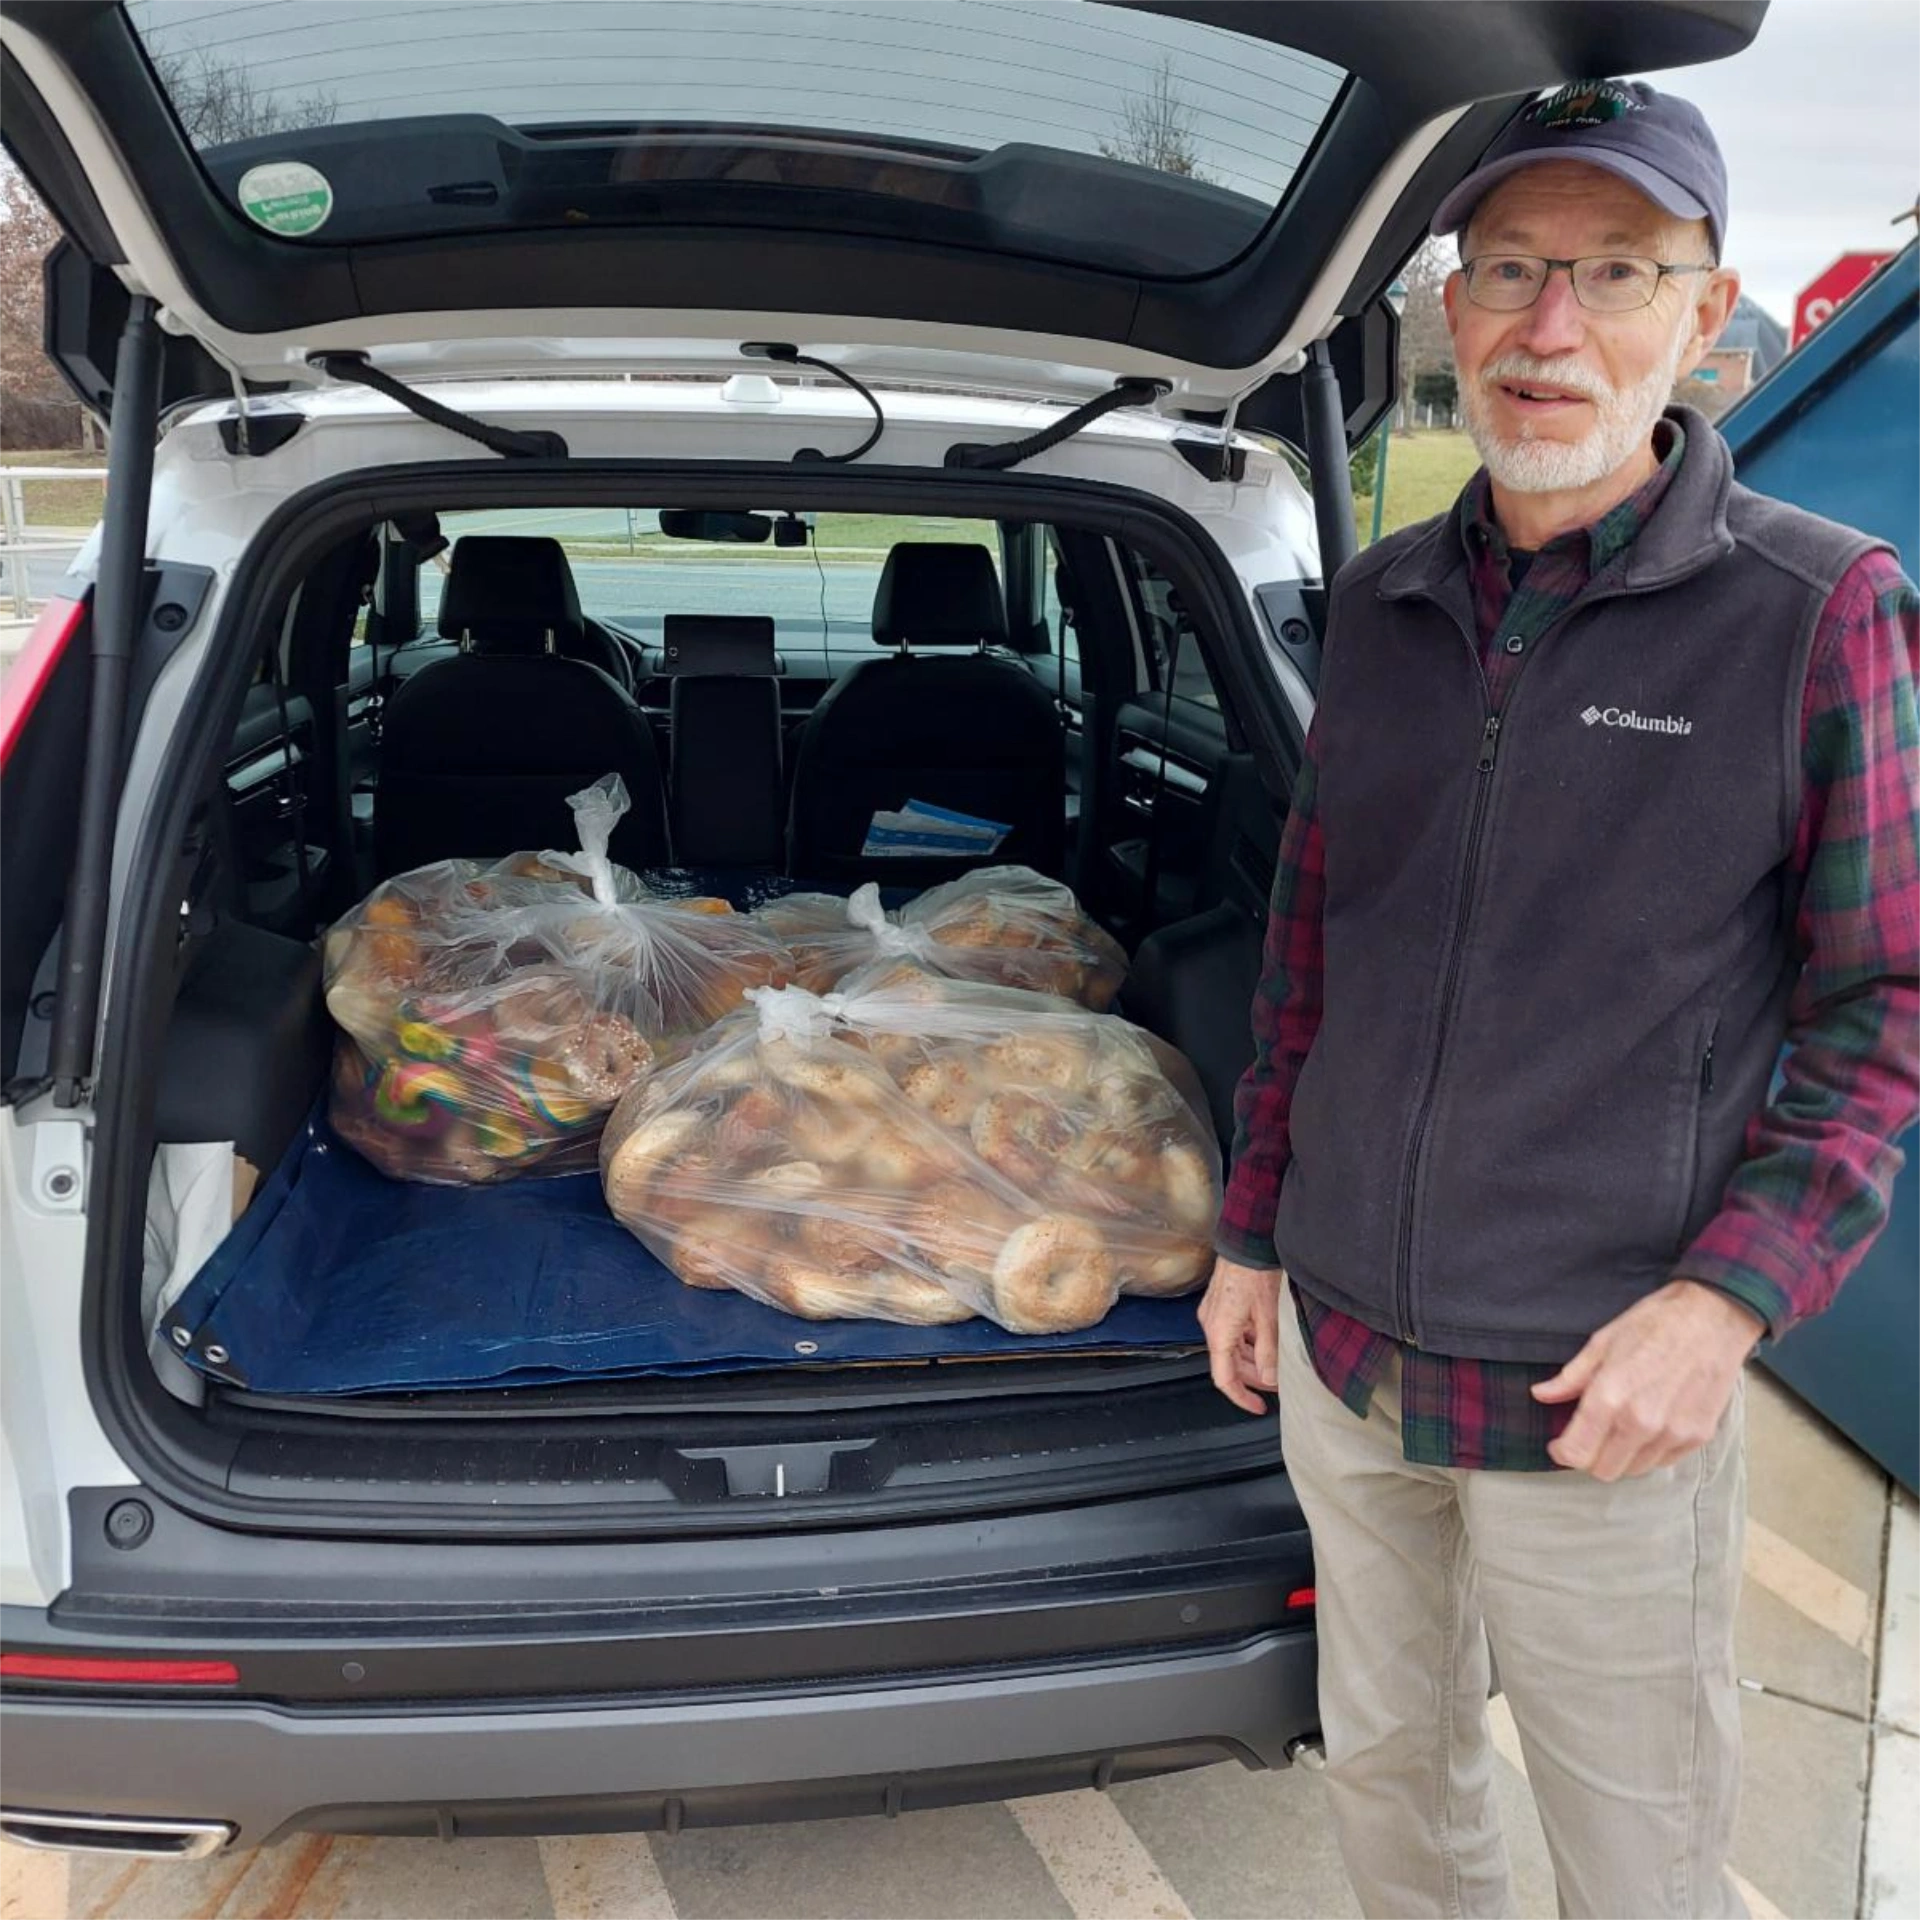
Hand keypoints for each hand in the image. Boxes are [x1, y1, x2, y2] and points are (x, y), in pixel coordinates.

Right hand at [1198, 1256, 1285, 1413]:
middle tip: (1276, 1386)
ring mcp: (1214, 1314)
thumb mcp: (1268, 1316)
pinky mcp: (1220, 1305)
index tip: (1258, 1407)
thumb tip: (1270, 1378)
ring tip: (1275, 1366)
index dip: (1241, 1397)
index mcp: (1219, 1332)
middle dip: (1253, 1378)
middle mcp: (1211, 1325)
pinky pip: (1231, 1334)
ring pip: (1231, 1350)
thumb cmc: (1255, 1273)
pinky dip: (1247, 1344)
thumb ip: (1268, 1350)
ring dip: (1251, 1361)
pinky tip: (1264, 1344)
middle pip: (1229, 1365)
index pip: (1224, 1378)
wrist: (1246, 1241)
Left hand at [1532, 1279, 1763, 1480]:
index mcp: (1610, 1398)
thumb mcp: (1602, 1343)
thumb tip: (1541, 1395)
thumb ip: (1571, 1377)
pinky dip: (1649, 1452)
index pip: (1577, 1454)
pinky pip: (1664, 1461)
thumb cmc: (1654, 1324)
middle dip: (1589, 1457)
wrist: (1712, 1318)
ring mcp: (1673, 1434)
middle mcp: (1641, 1424)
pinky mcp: (1698, 1437)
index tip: (1560, 1444)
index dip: (1562, 1452)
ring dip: (1621, 1456)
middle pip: (1604, 1470)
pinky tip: (1647, 1428)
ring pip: (1635, 1470)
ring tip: (1619, 1429)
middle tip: (1588, 1437)